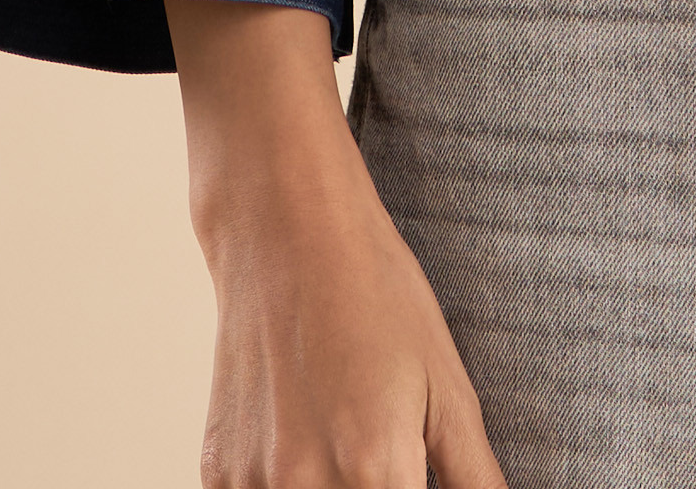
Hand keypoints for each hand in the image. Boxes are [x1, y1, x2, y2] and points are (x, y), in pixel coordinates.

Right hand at [168, 0, 507, 488]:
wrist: (289, 231)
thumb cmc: (379, 299)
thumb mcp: (449, 389)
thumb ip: (477, 479)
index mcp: (376, 472)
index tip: (417, 477)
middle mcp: (306, 488)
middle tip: (385, 458)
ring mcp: (254, 483)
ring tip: (346, 444)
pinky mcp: (218, 471)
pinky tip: (308, 443)